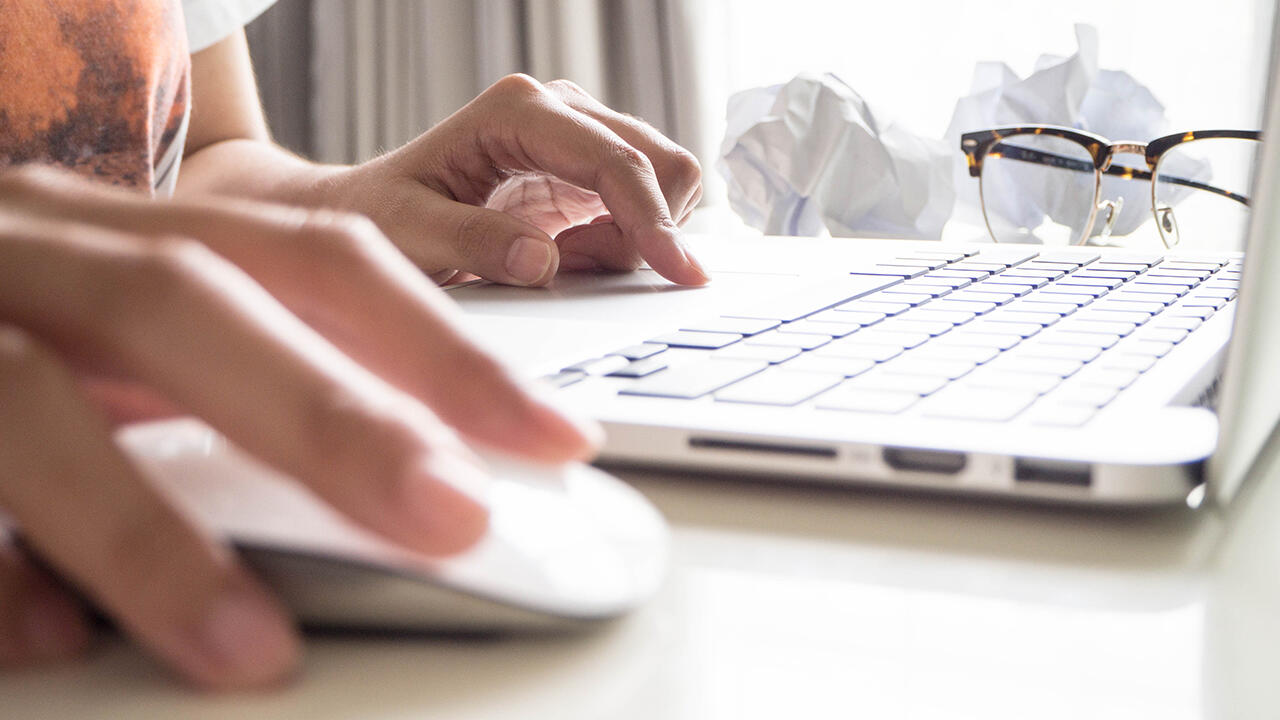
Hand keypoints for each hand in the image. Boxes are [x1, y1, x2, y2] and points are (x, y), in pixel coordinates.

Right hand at [0, 167, 598, 688]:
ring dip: (146, 531)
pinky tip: (41, 645)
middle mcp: (37, 251)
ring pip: (27, 401)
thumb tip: (416, 477)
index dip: (439, 344)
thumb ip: (249, 382)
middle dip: (328, 413)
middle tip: (452, 520)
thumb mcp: (137, 335)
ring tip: (252, 651)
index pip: (313, 262)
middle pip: (190, 303)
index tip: (554, 437)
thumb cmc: (17, 319)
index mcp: (134, 237)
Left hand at [320, 75, 708, 285]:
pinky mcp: (586, 170)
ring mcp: (578, 137)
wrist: (368, 210)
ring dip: (632, 238)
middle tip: (579, 270)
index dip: (654, 219)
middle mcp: (557, 110)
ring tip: (565, 261)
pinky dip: (623, 242)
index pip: (614, 160)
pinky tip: (571, 255)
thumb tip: (542, 260)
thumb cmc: (379, 215)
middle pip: (660, 162)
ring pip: (663, 183)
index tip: (679, 273)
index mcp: (517, 111)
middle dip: (645, 231)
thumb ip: (471, 243)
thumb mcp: (408, 234)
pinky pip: (643, 205)